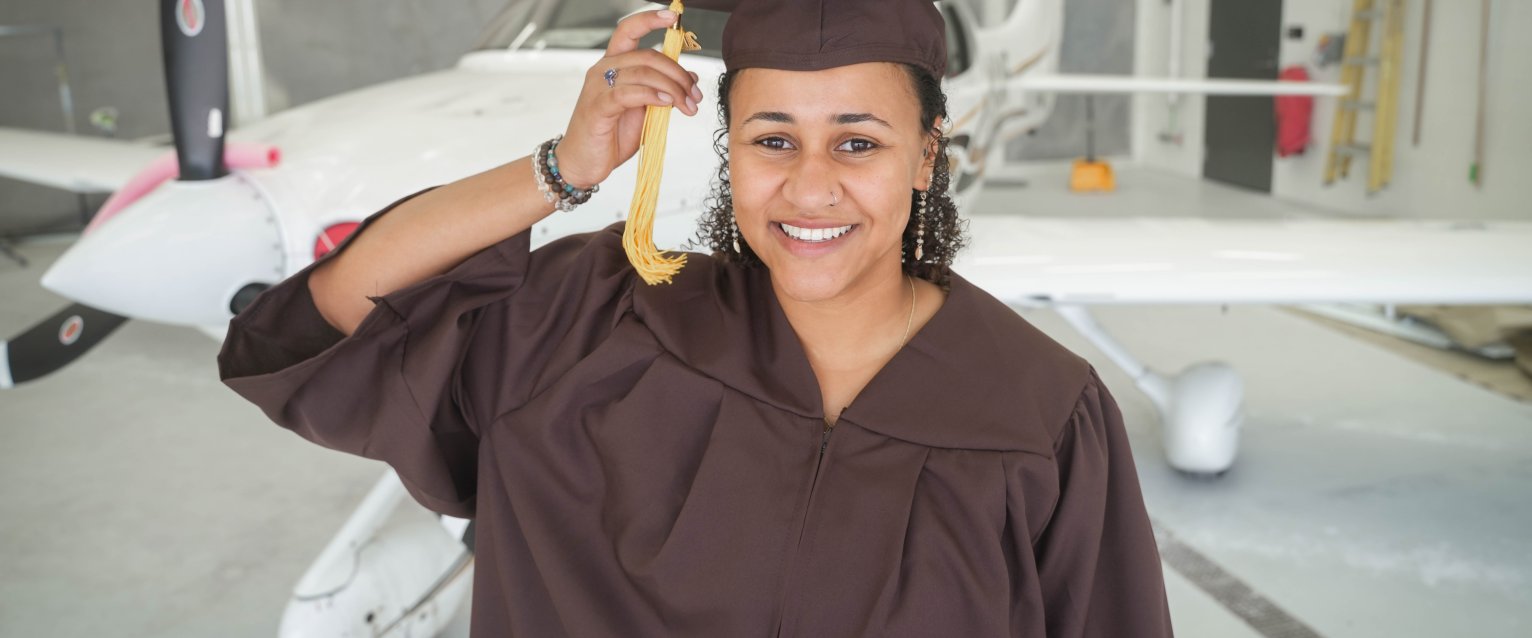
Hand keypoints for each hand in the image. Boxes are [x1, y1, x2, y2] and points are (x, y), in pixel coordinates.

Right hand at [555, 9, 703, 189]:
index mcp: (613, 65)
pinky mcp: (598, 107)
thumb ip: (662, 90)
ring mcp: (598, 87)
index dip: (651, 19)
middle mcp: (603, 70)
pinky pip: (629, 92)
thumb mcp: (644, 110)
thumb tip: (691, 76)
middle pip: (646, 55)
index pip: (629, 30)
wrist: (583, 163)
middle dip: (677, 72)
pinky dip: (652, 95)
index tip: (674, 17)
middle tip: (695, 94)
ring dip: (672, 87)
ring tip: (687, 105)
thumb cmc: (610, 136)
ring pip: (642, 72)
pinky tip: (667, 103)